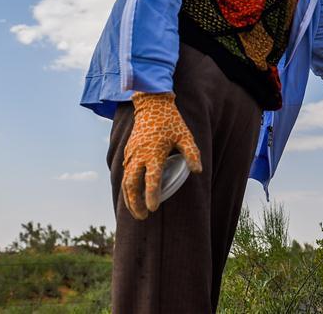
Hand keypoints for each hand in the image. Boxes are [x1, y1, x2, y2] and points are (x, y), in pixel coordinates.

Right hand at [123, 92, 201, 219]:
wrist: (151, 106)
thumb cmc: (171, 122)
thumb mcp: (185, 136)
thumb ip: (192, 154)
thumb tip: (197, 171)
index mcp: (154, 153)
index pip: (151, 179)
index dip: (152, 195)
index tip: (154, 208)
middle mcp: (139, 156)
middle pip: (132, 185)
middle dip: (135, 203)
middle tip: (143, 216)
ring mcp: (131, 155)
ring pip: (125, 181)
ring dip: (128, 198)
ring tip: (136, 211)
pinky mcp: (128, 152)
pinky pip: (125, 173)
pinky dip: (127, 187)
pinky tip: (132, 195)